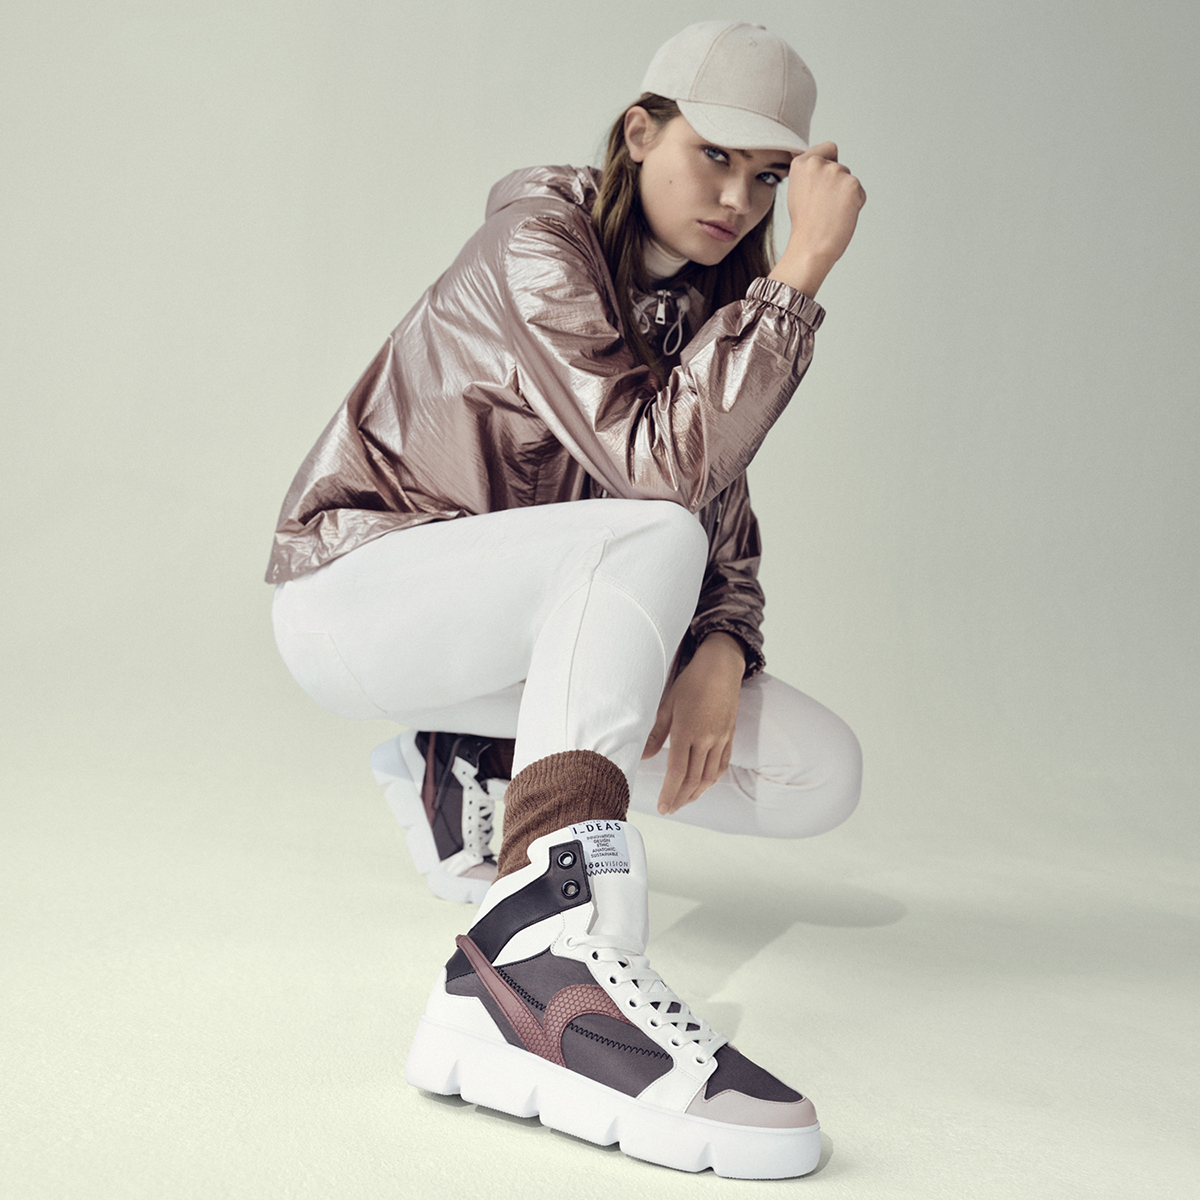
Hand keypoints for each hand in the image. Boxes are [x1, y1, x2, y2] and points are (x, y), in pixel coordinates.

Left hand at [642, 632, 744, 814]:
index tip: (662, 807)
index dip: (670, 792)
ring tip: (683, 801)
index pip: (678, 771)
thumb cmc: (691, 682)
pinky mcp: (730, 736)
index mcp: (687, 731)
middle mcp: (706, 739)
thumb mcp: (668, 704)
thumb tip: (643, 757)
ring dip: (696, 793)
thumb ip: (656, 733)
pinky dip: (712, 779)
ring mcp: (720, 739)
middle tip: (669, 809)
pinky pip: (722, 764)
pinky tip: (703, 785)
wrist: (721, 667)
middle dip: (680, 798)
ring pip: (709, 775)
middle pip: (694, 779)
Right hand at [768, 141, 865, 297]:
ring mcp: (836, 173)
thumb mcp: (798, 190)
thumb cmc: (805, 225)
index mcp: (801, 163)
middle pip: (840, 167)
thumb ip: (810, 173)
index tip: (821, 185)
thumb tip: (823, 160)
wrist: (810, 247)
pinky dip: (855, 205)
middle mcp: (818, 163)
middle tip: (823, 207)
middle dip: (836, 185)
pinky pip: (860, 193)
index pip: (829, 149)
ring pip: (850, 180)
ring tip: (830, 213)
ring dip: (845, 195)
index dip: (829, 165)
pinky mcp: (853, 185)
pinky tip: (840, 216)